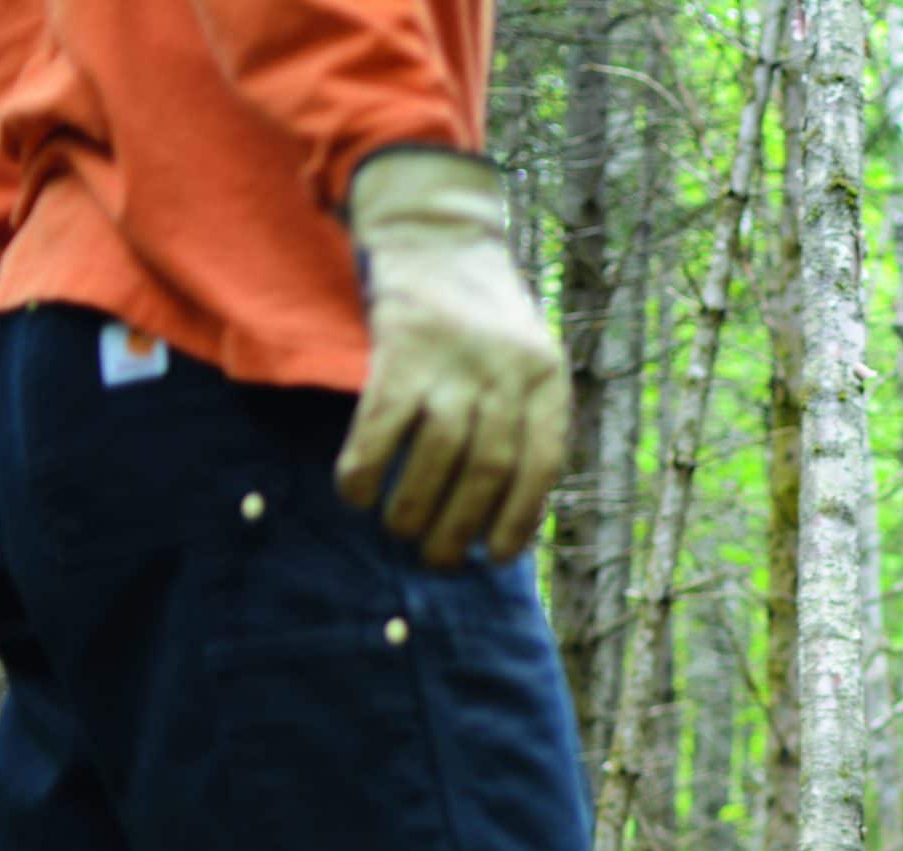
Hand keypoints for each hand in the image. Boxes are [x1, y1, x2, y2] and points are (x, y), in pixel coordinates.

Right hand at [337, 149, 569, 567]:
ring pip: (440, 454)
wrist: (439, 237)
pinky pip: (383, 423)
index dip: (518, 519)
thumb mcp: (527, 365)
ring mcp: (455, 358)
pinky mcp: (402, 348)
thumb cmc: (485, 324)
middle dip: (461, 526)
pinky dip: (367, 467)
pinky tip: (355, 495)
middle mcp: (508, 370)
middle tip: (436, 561)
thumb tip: (507, 522)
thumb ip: (524, 426)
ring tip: (400, 534)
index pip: (543, 464)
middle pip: (489, 467)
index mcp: (547, 379)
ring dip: (414, 507)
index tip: (494, 557)